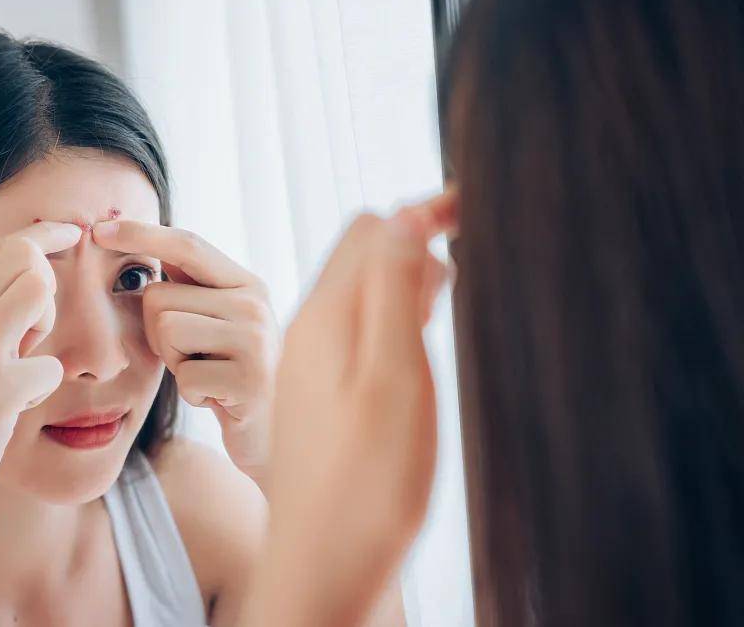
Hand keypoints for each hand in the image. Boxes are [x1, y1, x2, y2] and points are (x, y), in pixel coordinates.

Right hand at [0, 221, 82, 522]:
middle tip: (31, 328)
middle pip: (21, 255)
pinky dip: (43, 385)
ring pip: (38, 288)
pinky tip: (17, 405)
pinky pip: (50, 363)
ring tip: (23, 358)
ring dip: (46, 323)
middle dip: (45, 283)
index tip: (71, 233)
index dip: (42, 235)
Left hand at [92, 221, 279, 486]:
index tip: (97, 229)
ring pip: (167, 332)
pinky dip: (192, 394)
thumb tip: (128, 237)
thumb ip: (185, 286)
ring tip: (207, 375)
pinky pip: (184, 377)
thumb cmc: (227, 374)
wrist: (273, 433)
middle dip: (158, 334)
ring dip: (174, 363)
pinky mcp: (251, 380)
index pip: (187, 245)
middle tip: (195, 358)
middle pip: (159, 298)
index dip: (140, 233)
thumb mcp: (211, 322)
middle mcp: (256, 303)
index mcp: (246, 283)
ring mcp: (258, 340)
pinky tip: (217, 399)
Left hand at [245, 191, 456, 626]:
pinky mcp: (320, 396)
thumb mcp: (394, 377)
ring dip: (402, 280)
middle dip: (412, 243)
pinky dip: (390, 320)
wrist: (323, 565)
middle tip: (465, 259)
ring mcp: (311, 365)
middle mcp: (309, 333)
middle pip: (359, 255)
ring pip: (358, 293)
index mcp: (327, 318)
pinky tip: (415, 345)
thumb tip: (402, 218)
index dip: (420, 213)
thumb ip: (395, 294)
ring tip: (447, 295)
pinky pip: (354, 332)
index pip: (369, 230)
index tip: (468, 212)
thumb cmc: (367, 484)